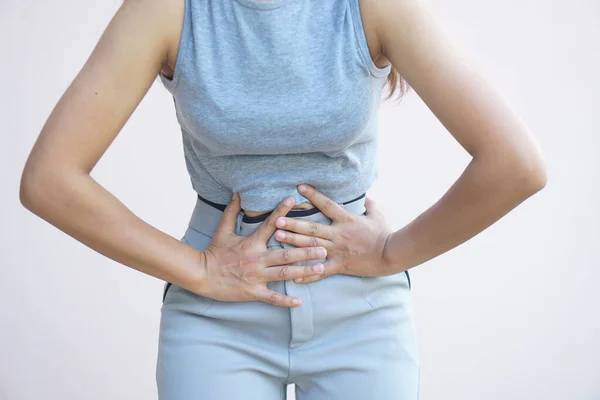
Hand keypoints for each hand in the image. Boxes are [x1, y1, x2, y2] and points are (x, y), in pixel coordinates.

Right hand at [199, 192, 327, 306]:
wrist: (201, 274)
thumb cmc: (213, 252)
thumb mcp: (222, 230)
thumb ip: (232, 211)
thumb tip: (237, 192)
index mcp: (252, 243)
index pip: (270, 224)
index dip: (281, 211)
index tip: (293, 200)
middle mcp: (257, 259)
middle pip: (286, 254)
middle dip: (306, 250)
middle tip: (324, 247)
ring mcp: (256, 277)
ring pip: (284, 274)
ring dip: (303, 271)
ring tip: (320, 268)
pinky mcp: (253, 292)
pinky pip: (272, 298)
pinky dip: (286, 301)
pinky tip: (300, 301)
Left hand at [274, 184, 395, 283]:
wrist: (391, 254)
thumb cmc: (386, 233)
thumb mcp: (378, 214)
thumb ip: (369, 204)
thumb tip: (365, 196)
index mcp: (346, 220)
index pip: (327, 205)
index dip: (313, 195)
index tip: (299, 187)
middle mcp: (338, 235)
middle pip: (312, 228)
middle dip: (293, 224)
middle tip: (277, 220)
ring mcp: (338, 251)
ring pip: (311, 246)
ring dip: (294, 242)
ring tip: (278, 238)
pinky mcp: (340, 265)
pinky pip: (321, 271)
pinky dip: (308, 274)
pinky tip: (294, 276)